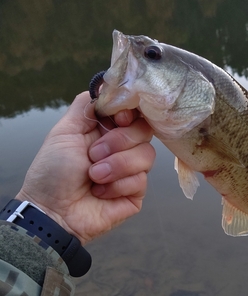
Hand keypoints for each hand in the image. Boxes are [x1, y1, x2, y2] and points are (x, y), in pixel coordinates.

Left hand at [16, 92, 154, 244]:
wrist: (52, 211)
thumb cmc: (53, 172)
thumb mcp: (65, 130)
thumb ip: (87, 105)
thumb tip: (108, 84)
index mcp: (106, 130)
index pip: (134, 112)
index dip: (131, 112)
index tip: (118, 118)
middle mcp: (121, 148)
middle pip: (144, 130)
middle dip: (118, 141)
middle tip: (93, 154)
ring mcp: (131, 171)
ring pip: (146, 155)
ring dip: (116, 166)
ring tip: (93, 176)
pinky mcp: (136, 193)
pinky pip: (141, 180)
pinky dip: (117, 186)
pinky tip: (100, 193)